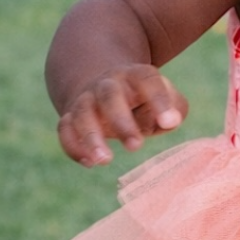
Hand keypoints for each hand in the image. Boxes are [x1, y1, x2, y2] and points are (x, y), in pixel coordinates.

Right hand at [57, 64, 187, 166]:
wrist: (105, 89)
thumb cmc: (146, 103)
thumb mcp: (167, 102)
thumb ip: (175, 109)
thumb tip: (169, 121)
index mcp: (136, 76)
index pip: (146, 81)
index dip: (159, 100)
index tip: (169, 123)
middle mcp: (108, 84)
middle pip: (109, 95)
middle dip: (120, 121)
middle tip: (135, 147)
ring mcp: (87, 99)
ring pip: (81, 113)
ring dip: (91, 137)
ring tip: (105, 160)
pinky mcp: (71, 116)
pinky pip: (64, 128)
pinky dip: (73, 145)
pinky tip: (89, 163)